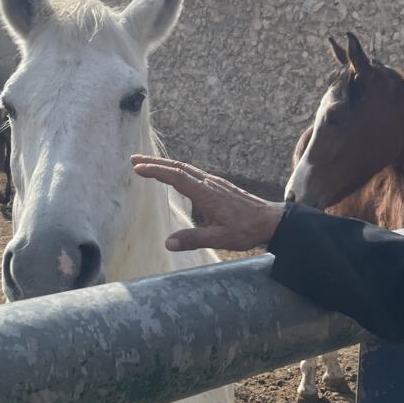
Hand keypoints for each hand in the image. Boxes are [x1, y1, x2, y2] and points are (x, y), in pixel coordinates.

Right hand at [131, 155, 284, 251]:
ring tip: (147, 164)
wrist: (270, 220)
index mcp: (206, 193)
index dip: (156, 172)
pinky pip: (192, 172)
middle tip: (134, 159)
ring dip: (165, 164)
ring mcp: (214, 182)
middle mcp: (208, 183)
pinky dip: (176, 169)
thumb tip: (168, 242)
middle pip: (178, 167)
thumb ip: (193, 239)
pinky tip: (173, 174)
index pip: (176, 177)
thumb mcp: (219, 238)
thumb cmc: (246, 229)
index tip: (138, 169)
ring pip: (185, 167)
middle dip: (154, 162)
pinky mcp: (218, 185)